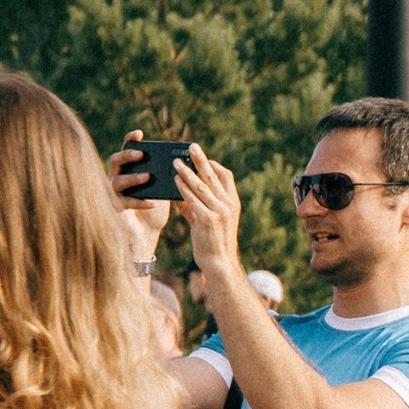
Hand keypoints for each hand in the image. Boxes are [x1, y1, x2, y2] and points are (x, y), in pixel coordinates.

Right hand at [110, 130, 170, 259]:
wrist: (147, 230)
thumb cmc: (156, 206)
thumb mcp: (163, 188)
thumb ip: (167, 175)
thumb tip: (185, 163)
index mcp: (128, 169)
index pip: (126, 150)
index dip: (130, 140)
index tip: (140, 134)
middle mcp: (117, 177)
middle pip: (115, 161)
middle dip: (126, 156)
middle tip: (141, 154)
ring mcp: (114, 192)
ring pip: (116, 181)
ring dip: (132, 178)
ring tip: (147, 177)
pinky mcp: (116, 208)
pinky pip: (125, 202)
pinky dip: (139, 202)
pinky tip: (152, 202)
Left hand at [178, 145, 245, 281]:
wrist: (219, 262)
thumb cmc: (213, 242)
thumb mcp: (208, 221)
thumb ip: (196, 206)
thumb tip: (179, 194)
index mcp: (233, 203)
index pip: (226, 176)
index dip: (214, 165)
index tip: (201, 158)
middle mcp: (229, 205)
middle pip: (214, 177)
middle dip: (201, 160)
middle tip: (191, 146)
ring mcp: (219, 212)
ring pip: (201, 186)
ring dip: (187, 172)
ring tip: (176, 162)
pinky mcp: (207, 220)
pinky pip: (193, 200)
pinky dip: (183, 189)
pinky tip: (174, 181)